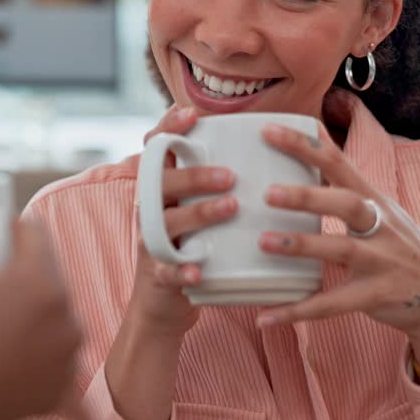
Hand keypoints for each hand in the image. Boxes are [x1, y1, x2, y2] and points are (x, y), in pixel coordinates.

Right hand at [0, 180, 81, 419]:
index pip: (29, 230)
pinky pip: (49, 350)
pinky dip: (29, 348)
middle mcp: (66, 322)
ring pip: (45, 307)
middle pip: (39, 269)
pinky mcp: (58, 391)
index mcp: (41, 287)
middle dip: (7, 273)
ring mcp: (66, 360)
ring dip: (18, 308)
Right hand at [129, 105, 237, 335]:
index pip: (156, 150)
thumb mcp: (195, 212)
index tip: (192, 114)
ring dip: (198, 212)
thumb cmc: (191, 248)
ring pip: (166, 221)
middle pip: (162, 182)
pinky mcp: (159, 276)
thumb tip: (268, 154)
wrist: (162, 305)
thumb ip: (215, 185)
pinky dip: (182, 270)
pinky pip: (167, 271)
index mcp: (162, 190)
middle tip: (230, 175)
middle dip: (194, 174)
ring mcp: (152, 243)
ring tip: (231, 207)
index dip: (168, 128)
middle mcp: (151, 210)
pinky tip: (199, 271)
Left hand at [254, 99, 419, 368]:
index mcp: (374, 200)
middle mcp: (381, 226)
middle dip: (308, 196)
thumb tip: (312, 136)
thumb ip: (345, 181)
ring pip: (342, 249)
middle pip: (346, 203)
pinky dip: (298, 311)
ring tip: (263, 242)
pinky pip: (334, 304)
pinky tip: (266, 315)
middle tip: (267, 192)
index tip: (267, 130)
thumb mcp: (380, 208)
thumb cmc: (400, 246)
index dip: (304, 145)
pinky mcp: (378, 296)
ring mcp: (382, 261)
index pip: (338, 162)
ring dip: (302, 244)